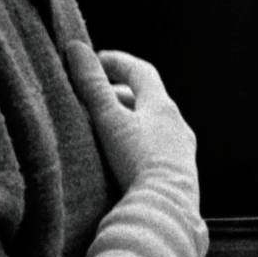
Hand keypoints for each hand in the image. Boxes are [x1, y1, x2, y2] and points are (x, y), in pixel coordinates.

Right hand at [63, 43, 196, 194]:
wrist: (166, 209)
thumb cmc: (137, 161)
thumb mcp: (109, 120)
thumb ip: (92, 85)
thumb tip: (75, 47)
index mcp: (163, 106)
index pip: (141, 71)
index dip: (117, 62)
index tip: (94, 61)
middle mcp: (178, 125)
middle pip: (147, 100)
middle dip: (119, 95)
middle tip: (91, 98)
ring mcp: (181, 151)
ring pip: (152, 127)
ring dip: (129, 123)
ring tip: (102, 130)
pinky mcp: (179, 175)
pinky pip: (157, 151)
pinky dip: (138, 146)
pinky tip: (122, 161)